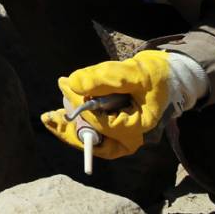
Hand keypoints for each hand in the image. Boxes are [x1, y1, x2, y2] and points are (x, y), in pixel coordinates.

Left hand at [40, 50, 206, 158]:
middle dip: (69, 129)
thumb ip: (104, 77)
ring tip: (49, 117)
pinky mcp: (112, 126)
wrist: (166, 76)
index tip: (65, 85)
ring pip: (90, 138)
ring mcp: (120, 134)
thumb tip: (72, 83)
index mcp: (138, 126)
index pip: (104, 123)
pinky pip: (91, 131)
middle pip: (95, 142)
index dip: (81, 106)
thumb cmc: (155, 75)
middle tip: (48, 117)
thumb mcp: (133, 72)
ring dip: (69, 127)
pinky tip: (58, 113)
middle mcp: (128, 136)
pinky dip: (75, 122)